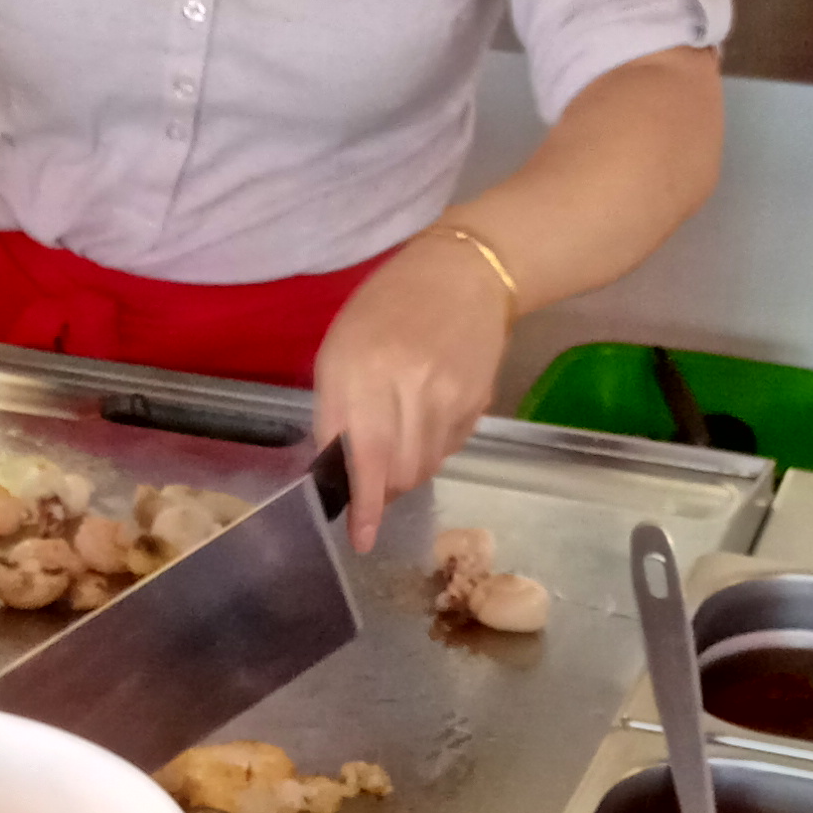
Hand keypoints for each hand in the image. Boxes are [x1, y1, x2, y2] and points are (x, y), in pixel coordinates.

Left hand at [310, 232, 512, 553]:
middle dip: (382, 490)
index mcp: (361, 371)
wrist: (466, 273)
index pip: (362, 455)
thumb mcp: (340, 348)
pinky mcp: (476, 403)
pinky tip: (427, 417)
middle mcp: (407, 388)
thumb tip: (339, 470)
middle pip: (398, 473)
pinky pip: (449, 450)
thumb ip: (335, 410)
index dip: (363, 504)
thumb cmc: (387, 306)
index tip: (361, 539)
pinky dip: (432, 449)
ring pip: (425, 468)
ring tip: (400, 440)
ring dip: (406, 471)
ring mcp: (447, 397)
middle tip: (373, 479)